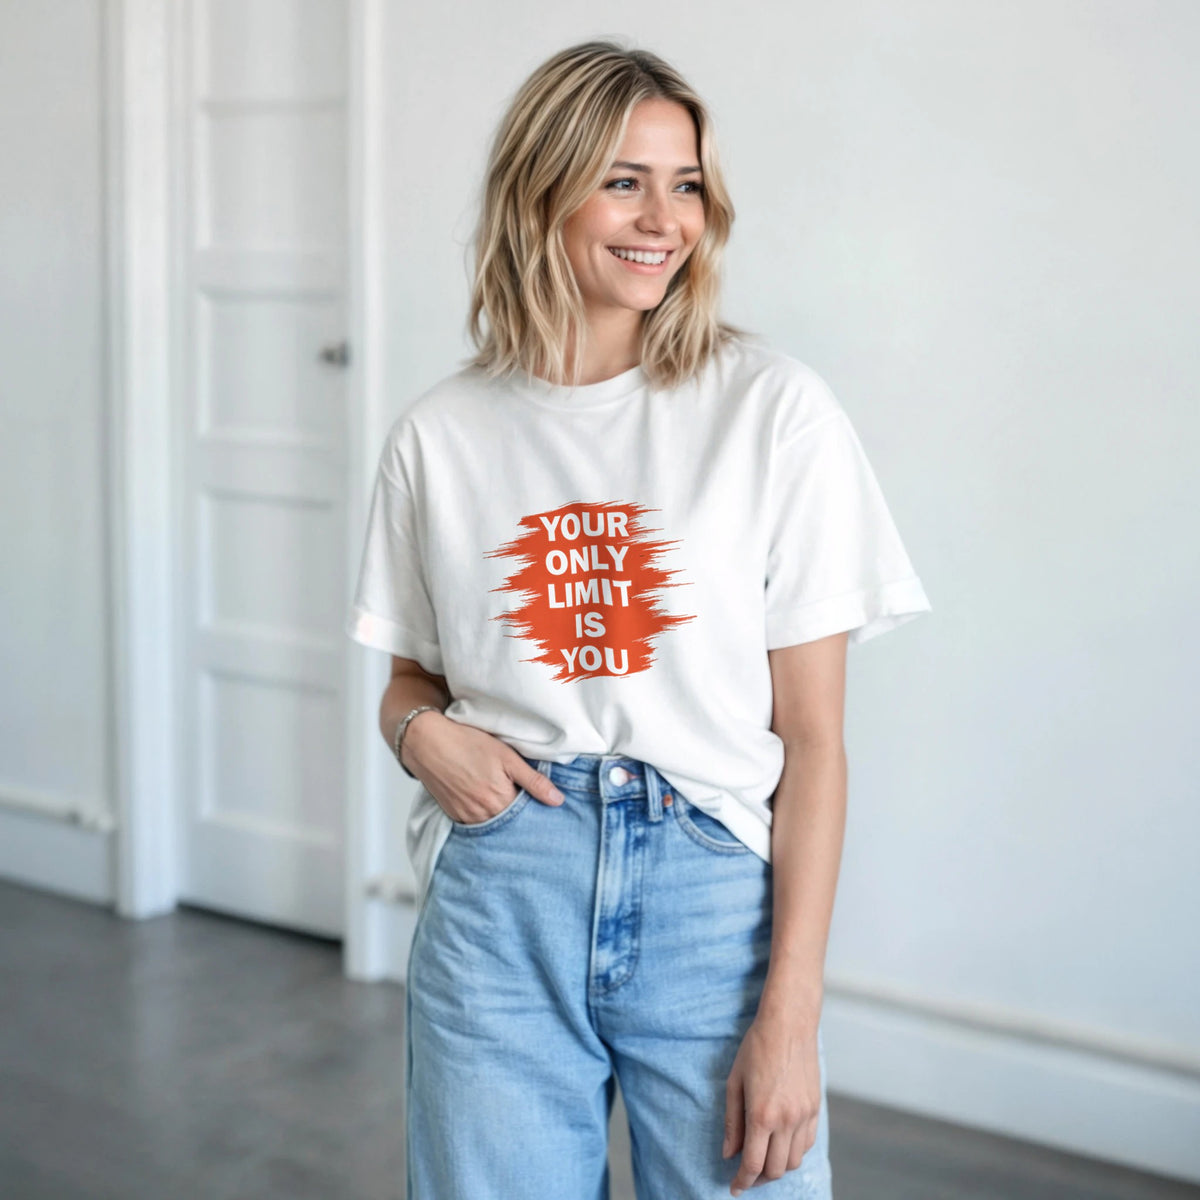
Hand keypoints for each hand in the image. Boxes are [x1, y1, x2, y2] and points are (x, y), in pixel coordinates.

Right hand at [401, 713, 562, 822]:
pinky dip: (482, 814)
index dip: (534, 807)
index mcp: (500, 801)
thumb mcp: (507, 757)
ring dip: (500, 814)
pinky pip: (474, 822)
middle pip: (509, 821)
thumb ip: (534, 781)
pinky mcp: (453, 815)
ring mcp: (466, 817)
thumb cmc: (467, 744)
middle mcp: (482, 815)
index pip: (527, 815)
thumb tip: (558, 801)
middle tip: (519, 795)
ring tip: (499, 793)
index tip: (538, 800)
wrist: (427, 743)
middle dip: (518, 812)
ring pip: (492, 823)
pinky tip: (484, 798)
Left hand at [723, 1013, 821, 1195]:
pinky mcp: (815, 1108)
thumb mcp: (734, 1082)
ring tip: (763, 1161)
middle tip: (746, 1176)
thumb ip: (732, 1121)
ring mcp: (804, 1115)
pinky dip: (793, 1152)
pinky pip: (806, 1144)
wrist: (788, 1024)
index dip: (742, 1181)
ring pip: (793, 1161)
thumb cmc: (756, 1048)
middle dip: (758, 1179)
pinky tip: (780, 1145)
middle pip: (775, 1169)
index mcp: (762, 1114)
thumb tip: (729, 1154)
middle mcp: (786, 1120)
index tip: (735, 1188)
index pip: (753, 1164)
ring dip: (777, 1168)